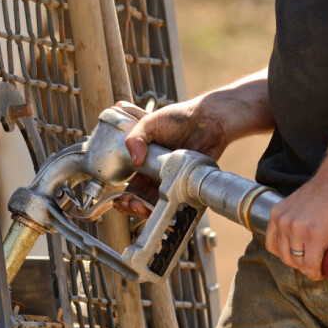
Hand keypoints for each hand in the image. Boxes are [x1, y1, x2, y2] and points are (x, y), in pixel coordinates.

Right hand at [114, 98, 229, 217]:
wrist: (208, 119)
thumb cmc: (180, 117)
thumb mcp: (150, 122)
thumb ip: (136, 138)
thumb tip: (135, 161)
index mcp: (147, 160)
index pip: (132, 182)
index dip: (124, 194)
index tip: (119, 198)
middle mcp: (159, 173)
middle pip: (142, 197)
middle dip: (131, 205)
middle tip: (129, 204)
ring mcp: (173, 179)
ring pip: (157, 202)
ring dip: (145, 209)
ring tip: (139, 207)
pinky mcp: (188, 183)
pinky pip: (176, 200)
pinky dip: (166, 208)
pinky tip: (158, 206)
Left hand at [265, 170, 327, 280]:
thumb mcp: (299, 204)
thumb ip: (294, 219)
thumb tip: (299, 241)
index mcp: (277, 214)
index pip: (272, 245)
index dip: (285, 255)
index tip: (298, 257)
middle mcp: (284, 222)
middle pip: (285, 256)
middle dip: (299, 264)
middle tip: (312, 264)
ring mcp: (299, 229)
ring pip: (299, 262)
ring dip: (309, 269)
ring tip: (319, 268)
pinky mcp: (316, 235)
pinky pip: (312, 263)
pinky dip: (316, 272)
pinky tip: (322, 272)